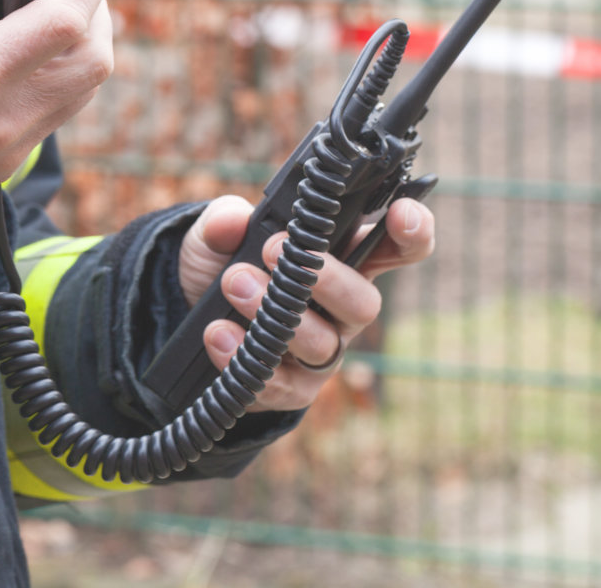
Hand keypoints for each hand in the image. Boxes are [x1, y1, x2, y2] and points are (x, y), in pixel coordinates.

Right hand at [0, 0, 115, 190]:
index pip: (65, 18)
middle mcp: (4, 118)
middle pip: (94, 56)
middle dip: (97, 4)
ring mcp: (10, 145)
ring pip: (85, 86)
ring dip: (86, 39)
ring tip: (64, 2)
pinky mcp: (6, 160)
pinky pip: (60, 109)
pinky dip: (64, 69)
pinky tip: (40, 44)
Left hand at [176, 194, 433, 412]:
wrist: (187, 315)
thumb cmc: (223, 264)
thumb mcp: (216, 234)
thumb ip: (225, 219)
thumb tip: (233, 220)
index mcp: (344, 258)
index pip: (396, 247)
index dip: (413, 232)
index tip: (401, 213)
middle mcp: (342, 307)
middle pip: (365, 303)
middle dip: (324, 278)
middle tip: (271, 250)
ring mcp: (322, 350)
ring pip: (323, 344)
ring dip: (276, 314)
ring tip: (234, 283)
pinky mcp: (293, 388)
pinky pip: (284, 385)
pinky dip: (247, 357)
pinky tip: (219, 334)